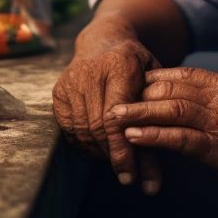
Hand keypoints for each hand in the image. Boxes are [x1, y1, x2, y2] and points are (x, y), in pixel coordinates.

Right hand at [52, 36, 163, 192]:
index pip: (116, 116)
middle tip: (128, 176)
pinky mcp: (58, 92)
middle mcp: (90, 72)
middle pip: (97, 127)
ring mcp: (70, 82)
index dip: (122, 149)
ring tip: (116, 163)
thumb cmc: (138, 67)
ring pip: (81, 131)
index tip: (132, 175)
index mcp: (120, 65)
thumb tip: (158, 163)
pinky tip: (99, 150)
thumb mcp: (155, 82)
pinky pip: (68, 129)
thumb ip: (157, 116)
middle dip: (113, 156)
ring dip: (99, 153)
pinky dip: (84, 145)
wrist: (105, 40)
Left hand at [108, 67, 217, 184]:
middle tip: (113, 98)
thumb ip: (212, 92)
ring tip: (114, 116)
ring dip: (138, 113)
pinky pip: (180, 138)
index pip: (179, 73)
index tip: (130, 82)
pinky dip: (154, 136)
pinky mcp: (216, 147)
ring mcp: (216, 121)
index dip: (151, 77)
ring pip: (170, 109)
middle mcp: (217, 97)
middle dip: (137, 93)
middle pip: (169, 87)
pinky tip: (134, 137)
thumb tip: (181, 91)